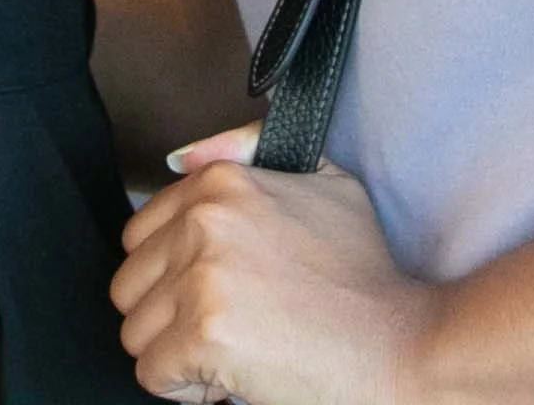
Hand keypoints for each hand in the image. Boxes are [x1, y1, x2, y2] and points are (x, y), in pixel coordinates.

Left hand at [115, 131, 441, 404]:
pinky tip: (234, 377)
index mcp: (223, 183)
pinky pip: (152, 372)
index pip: (140, 234)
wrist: (403, 345)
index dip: (175, 277)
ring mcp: (203, 274)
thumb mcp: (325, 184)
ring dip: (178, 354)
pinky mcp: (205, 331)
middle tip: (229, 329)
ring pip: (135, 332)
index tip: (223, 295)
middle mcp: (206, 220)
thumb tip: (179, 157)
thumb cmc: (367, 278)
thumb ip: (248, 152)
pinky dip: (187, 388)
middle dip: (169, 317)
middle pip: (130, 285)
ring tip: (235, 352)